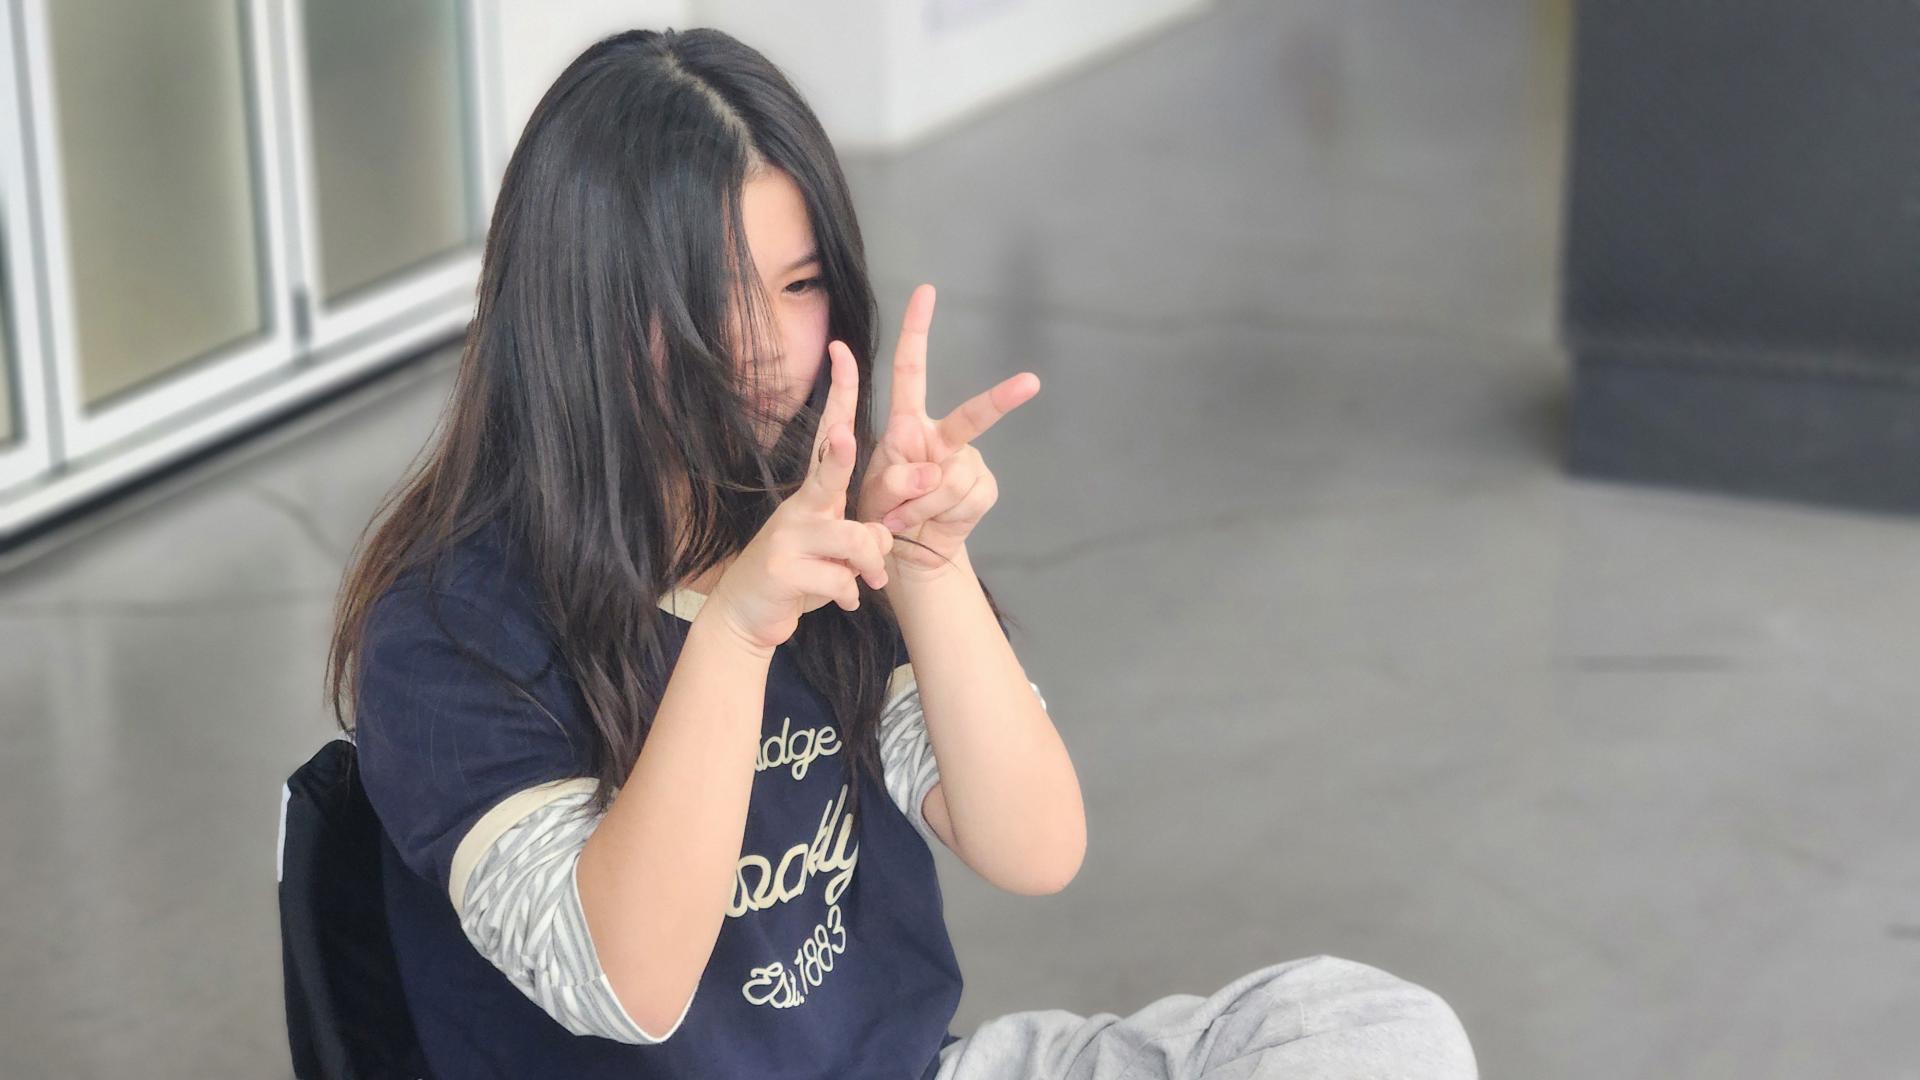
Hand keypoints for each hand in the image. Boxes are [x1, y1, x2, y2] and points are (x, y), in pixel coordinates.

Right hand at [707, 343, 894, 652]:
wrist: (748, 613)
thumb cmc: (801, 574)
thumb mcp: (837, 550)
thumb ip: (864, 537)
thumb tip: (880, 540)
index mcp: (814, 493)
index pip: (829, 434)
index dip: (838, 394)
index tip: (842, 350)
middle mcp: (799, 506)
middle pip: (828, 473)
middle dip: (842, 456)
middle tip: (848, 438)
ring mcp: (787, 537)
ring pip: (856, 540)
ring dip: (870, 566)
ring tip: (864, 579)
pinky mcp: (783, 571)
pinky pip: (842, 580)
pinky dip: (850, 595)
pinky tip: (840, 601)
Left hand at [849, 284, 1039, 570]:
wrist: (906, 553)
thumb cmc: (882, 512)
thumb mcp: (871, 490)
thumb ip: (893, 476)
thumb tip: (932, 470)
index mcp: (908, 424)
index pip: (910, 369)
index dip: (916, 330)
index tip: (926, 292)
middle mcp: (941, 437)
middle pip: (971, 416)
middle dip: (1001, 400)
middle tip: (1029, 382)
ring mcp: (966, 463)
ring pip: (951, 478)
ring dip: (921, 504)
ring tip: (900, 519)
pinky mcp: (981, 489)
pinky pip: (964, 499)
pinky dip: (939, 515)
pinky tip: (928, 522)